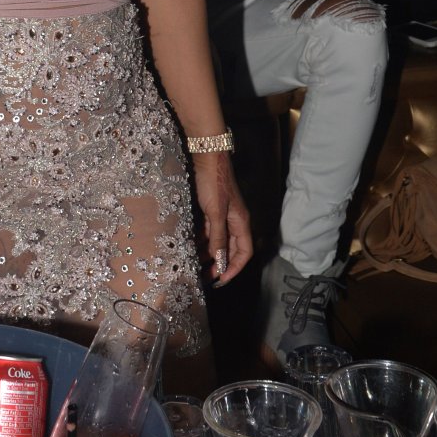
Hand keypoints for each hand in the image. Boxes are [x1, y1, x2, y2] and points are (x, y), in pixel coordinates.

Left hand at [191, 151, 252, 284]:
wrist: (207, 157)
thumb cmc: (214, 184)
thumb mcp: (215, 213)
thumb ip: (217, 237)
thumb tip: (219, 260)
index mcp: (241, 223)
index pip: (244, 253)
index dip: (235, 268)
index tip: (221, 280)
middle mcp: (234, 221)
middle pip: (231, 249)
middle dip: (220, 263)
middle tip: (205, 276)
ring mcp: (223, 214)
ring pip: (218, 240)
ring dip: (209, 254)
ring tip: (196, 265)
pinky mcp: (211, 208)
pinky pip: (209, 231)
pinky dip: (202, 241)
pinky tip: (192, 246)